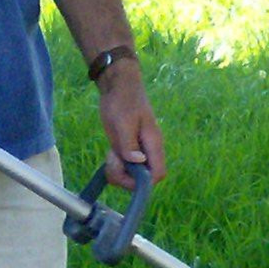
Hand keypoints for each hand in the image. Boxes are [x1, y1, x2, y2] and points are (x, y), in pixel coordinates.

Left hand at [96, 61, 163, 188]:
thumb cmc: (123, 100)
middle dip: (126, 177)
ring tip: (111, 155)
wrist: (118, 85)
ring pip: (132, 175)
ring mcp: (138, 151)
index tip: (126, 174)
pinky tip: (110, 153)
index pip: (158, 173)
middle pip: (144, 179)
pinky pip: (125, 167)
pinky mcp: (128, 149)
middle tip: (112, 161)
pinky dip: (115, 165)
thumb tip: (138, 162)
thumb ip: (129, 144)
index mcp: (153, 143)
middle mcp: (148, 150)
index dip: (144, 182)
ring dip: (119, 172)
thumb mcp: (123, 121)